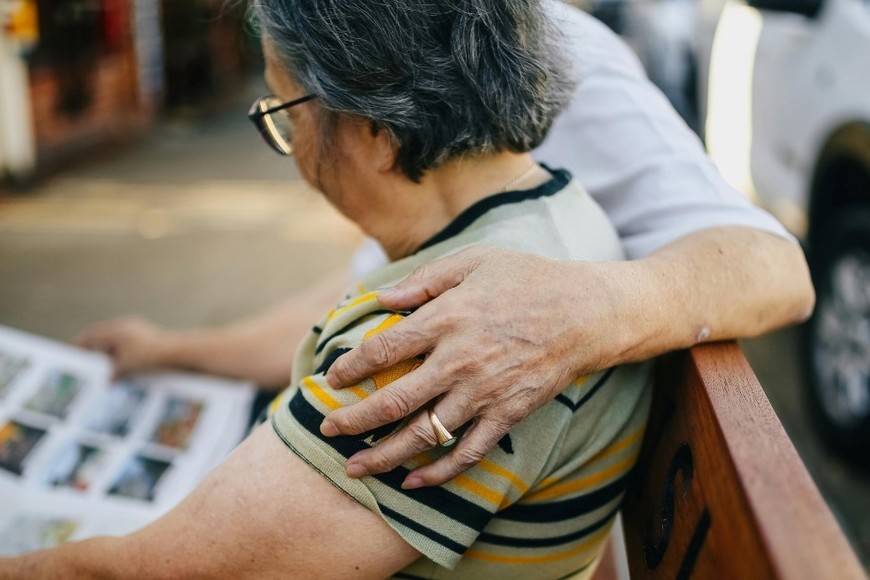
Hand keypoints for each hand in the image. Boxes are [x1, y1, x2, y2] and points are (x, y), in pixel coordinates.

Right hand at [74, 316, 173, 376]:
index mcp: (115, 330)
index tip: (73, 353)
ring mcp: (136, 327)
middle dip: (95, 350)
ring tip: (106, 366)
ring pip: (115, 340)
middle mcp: (124, 325)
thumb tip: (108, 380)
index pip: (90, 335)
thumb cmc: (149, 355)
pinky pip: (127, 342)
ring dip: (110, 352)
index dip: (80, 344)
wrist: (177, 350)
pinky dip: (122, 351)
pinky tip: (124, 363)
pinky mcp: (146, 333)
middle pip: (102, 337)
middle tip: (87, 362)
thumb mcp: (126, 365)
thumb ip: (113, 372)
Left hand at [322, 246, 631, 487]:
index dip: (350, 369)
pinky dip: (439, 473)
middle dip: (354, 421)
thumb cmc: (526, 279)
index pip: (383, 350)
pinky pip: (468, 452)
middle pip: (394, 401)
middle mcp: (459, 361)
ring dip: (385, 456)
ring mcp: (484, 393)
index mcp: (446, 319)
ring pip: (425, 435)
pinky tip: (413, 483)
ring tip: (355, 468)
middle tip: (327, 431)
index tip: (331, 380)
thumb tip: (381, 300)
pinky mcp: (507, 414)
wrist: (585, 311)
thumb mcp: (473, 262)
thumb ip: (423, 280)